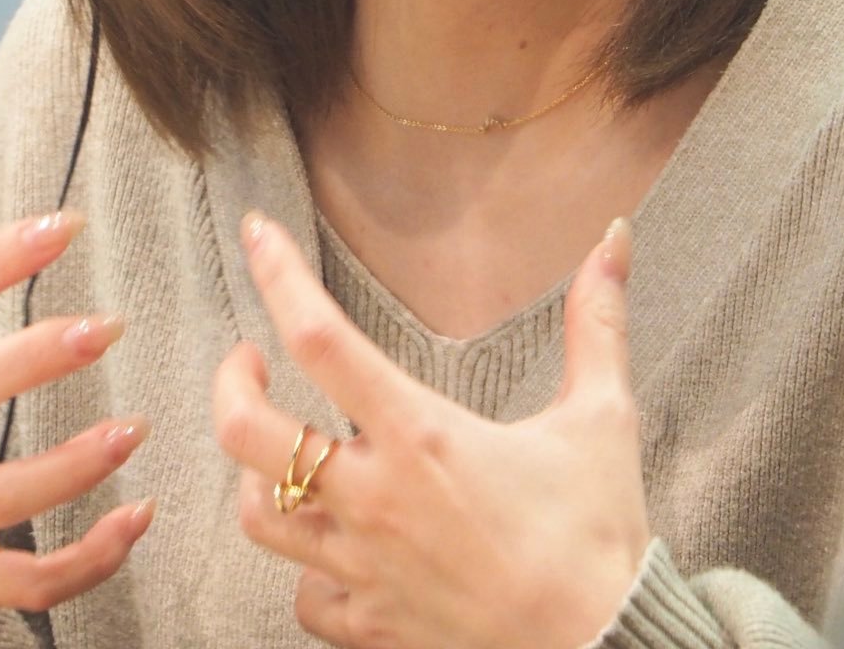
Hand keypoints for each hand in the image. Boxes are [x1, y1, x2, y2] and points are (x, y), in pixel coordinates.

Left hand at [213, 213, 648, 648]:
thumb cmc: (599, 539)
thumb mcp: (603, 418)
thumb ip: (598, 322)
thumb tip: (613, 240)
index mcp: (421, 436)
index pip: (321, 338)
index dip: (277, 275)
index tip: (257, 234)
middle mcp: (376, 499)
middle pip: (248, 433)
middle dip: (230, 384)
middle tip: (250, 360)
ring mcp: (365, 567)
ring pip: (259, 517)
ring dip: (257, 475)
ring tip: (279, 450)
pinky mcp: (373, 624)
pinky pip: (306, 597)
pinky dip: (306, 569)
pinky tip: (329, 546)